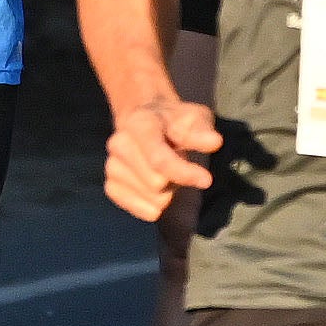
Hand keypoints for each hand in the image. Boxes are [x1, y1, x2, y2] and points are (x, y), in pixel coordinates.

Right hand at [103, 97, 218, 222]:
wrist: (143, 122)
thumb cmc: (173, 121)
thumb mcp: (193, 116)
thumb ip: (201, 130)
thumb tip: (215, 142)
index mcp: (139, 125)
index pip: (158, 159)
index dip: (184, 173)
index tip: (206, 180)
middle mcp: (119, 145)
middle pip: (156, 184)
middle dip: (175, 180)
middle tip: (178, 165)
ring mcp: (111, 166)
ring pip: (150, 199)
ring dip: (166, 193)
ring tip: (165, 174)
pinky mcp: (110, 186)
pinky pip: (137, 209)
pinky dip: (153, 206)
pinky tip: (156, 191)